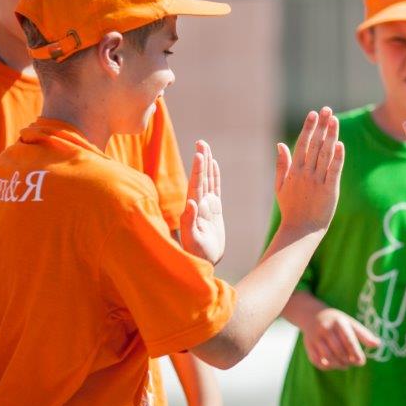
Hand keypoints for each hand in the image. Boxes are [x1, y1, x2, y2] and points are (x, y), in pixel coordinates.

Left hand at [180, 141, 224, 264]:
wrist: (203, 262)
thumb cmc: (196, 254)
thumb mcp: (192, 240)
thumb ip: (190, 221)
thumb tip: (192, 202)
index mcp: (193, 209)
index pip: (196, 185)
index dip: (198, 169)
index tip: (200, 154)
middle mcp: (198, 204)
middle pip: (200, 177)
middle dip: (201, 160)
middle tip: (201, 142)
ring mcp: (206, 206)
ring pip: (207, 180)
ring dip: (206, 164)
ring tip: (205, 147)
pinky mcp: (214, 210)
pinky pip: (214, 189)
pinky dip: (214, 176)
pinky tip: (214, 164)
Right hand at [275, 108, 344, 234]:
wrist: (300, 230)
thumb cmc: (290, 208)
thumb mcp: (280, 186)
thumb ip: (281, 164)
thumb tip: (280, 144)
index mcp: (294, 170)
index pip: (302, 143)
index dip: (308, 127)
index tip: (313, 113)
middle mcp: (306, 173)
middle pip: (315, 144)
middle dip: (321, 126)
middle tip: (327, 110)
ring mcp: (317, 181)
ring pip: (325, 154)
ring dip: (330, 136)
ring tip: (335, 120)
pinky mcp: (330, 190)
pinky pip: (334, 170)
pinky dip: (338, 157)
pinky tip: (341, 144)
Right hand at [300, 308, 380, 369]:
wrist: (313, 315)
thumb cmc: (337, 322)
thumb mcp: (351, 323)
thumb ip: (364, 335)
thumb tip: (378, 344)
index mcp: (339, 322)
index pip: (349, 341)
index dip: (356, 353)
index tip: (361, 362)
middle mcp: (325, 329)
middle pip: (338, 351)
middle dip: (348, 360)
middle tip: (353, 363)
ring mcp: (315, 338)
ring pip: (328, 357)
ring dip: (338, 365)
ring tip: (345, 365)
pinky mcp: (308, 345)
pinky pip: (317, 361)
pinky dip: (327, 366)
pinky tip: (333, 365)